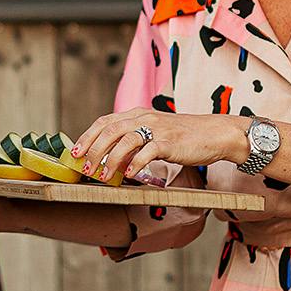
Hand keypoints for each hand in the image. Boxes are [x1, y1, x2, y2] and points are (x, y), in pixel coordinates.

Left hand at [71, 109, 245, 180]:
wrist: (215, 133)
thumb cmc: (185, 137)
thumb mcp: (156, 132)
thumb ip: (136, 140)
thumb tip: (113, 159)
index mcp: (139, 114)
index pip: (105, 121)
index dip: (88, 136)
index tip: (75, 152)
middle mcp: (145, 117)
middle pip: (110, 130)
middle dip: (93, 149)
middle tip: (84, 167)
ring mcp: (158, 129)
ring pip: (126, 141)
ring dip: (110, 160)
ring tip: (103, 176)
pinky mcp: (171, 142)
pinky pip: (148, 152)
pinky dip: (135, 165)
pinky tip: (129, 176)